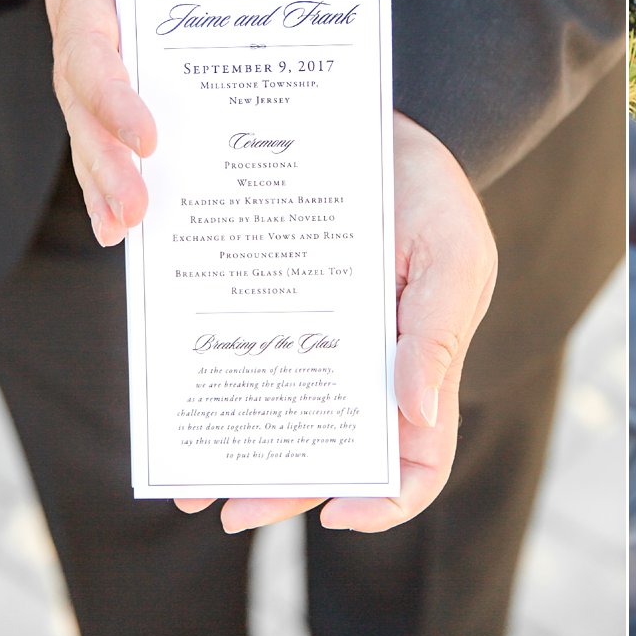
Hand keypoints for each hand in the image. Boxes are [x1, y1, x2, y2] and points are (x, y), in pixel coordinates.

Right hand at [40, 0, 225, 245]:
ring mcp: (92, 64)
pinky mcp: (112, 81)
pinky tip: (129, 227)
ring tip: (126, 233)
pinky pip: (106, 134)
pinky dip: (112, 178)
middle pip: (84, 109)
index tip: (149, 134)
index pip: (93, 52)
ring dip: (104, 184)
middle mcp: (82, 36)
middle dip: (106, 162)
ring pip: (88, 132)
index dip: (114, 96)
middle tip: (135, 212)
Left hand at [175, 113, 498, 533]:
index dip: (387, 502)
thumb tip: (416, 414)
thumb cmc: (432, 194)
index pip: (418, 461)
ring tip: (188, 478)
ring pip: (280, 419)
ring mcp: (319, 341)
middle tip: (229, 509)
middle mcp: (367, 369)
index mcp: (423, 368)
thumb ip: (439, 332)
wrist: (370, 124)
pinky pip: (244, 358)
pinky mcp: (275, 308)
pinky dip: (216, 387)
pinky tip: (180, 403)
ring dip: (239, 456)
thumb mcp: (454, 252)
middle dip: (284, 490)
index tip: (339, 511)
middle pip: (332, 456)